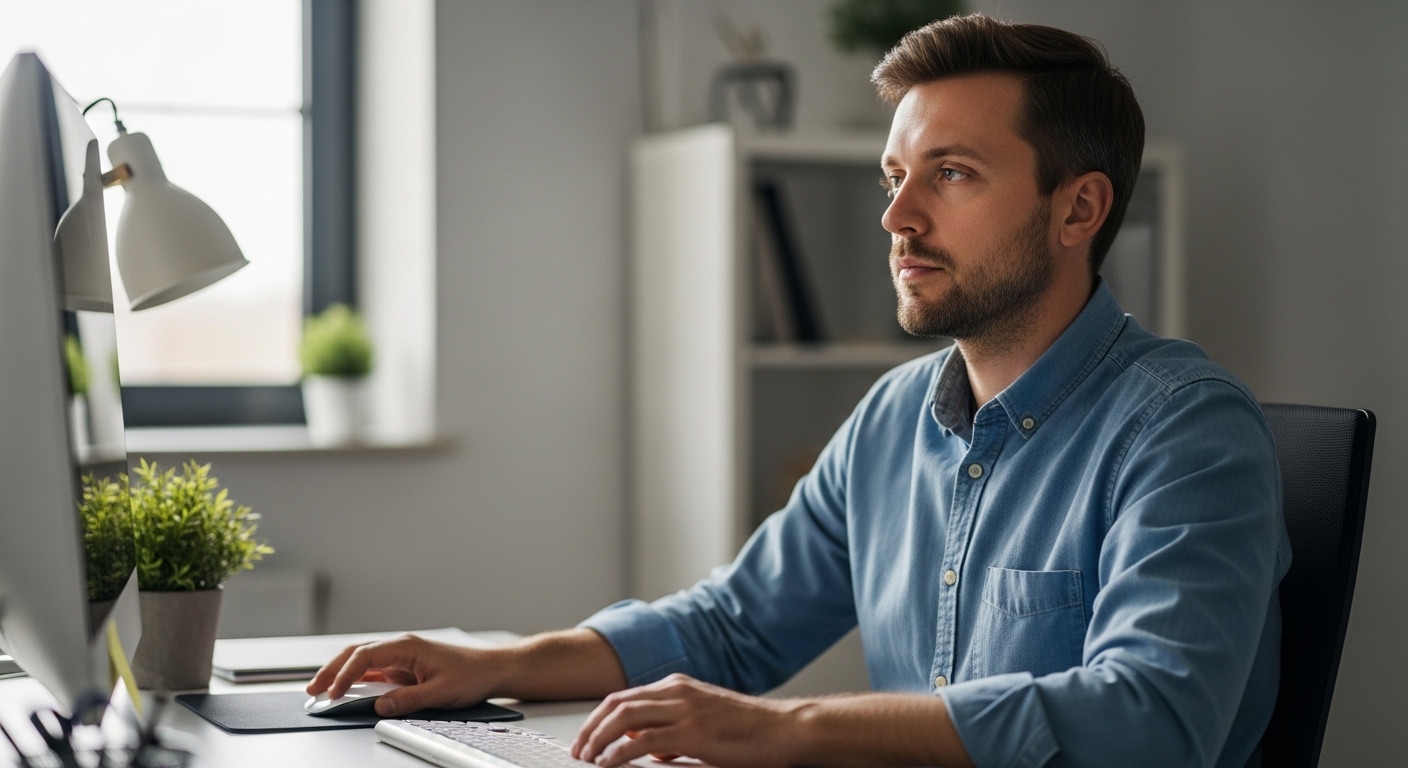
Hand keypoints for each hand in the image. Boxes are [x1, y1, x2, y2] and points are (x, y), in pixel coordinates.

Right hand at [305, 633, 504, 716]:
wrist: (492, 669)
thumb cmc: (471, 674)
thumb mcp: (440, 692)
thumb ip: (408, 700)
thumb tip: (379, 707)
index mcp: (407, 647)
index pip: (365, 655)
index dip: (345, 674)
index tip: (333, 693)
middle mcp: (401, 648)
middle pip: (356, 654)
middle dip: (331, 670)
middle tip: (312, 690)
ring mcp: (401, 657)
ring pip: (362, 661)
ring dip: (341, 674)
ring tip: (322, 692)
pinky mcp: (404, 668)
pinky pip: (374, 672)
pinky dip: (357, 681)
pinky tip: (347, 692)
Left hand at [570, 673, 802, 767]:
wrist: (783, 730)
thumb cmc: (749, 730)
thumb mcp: (703, 723)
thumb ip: (672, 731)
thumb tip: (646, 748)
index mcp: (678, 686)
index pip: (626, 696)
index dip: (599, 717)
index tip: (586, 736)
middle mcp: (677, 691)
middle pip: (617, 703)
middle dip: (591, 727)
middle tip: (578, 749)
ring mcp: (685, 709)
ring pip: (625, 717)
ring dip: (599, 738)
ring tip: (588, 757)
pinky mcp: (694, 732)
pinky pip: (644, 741)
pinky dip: (619, 752)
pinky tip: (609, 764)